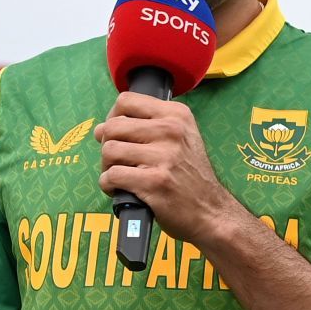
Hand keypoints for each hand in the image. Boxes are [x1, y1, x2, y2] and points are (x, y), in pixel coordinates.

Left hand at [93, 93, 243, 245]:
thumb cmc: (189, 174)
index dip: (112, 117)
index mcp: (177, 115)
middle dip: (107, 145)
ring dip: (107, 166)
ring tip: (122, 174)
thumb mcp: (181, 137)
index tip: (118, 133)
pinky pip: (111, 176)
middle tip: (119, 160)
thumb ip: (145, 126)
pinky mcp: (154, 182)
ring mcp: (164, 156)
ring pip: (109, 151)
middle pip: (112, 126)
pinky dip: (109, 184)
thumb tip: (100, 128)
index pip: (126, 100)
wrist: (210, 209)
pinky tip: (121, 188)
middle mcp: (172, 130)